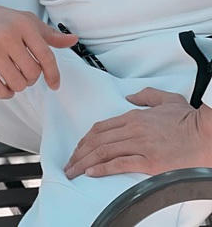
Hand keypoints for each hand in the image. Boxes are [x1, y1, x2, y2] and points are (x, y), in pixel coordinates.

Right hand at [0, 1, 77, 98]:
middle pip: (33, 73)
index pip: (46, 56)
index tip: (54, 84)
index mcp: (23, 25)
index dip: (53, 74)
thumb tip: (73, 40)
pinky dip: (7, 92)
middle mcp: (8, 37)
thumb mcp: (24, 20)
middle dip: (32, 77)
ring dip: (20, 84)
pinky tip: (5, 84)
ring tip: (14, 74)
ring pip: (18, 83)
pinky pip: (1, 91)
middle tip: (24, 69)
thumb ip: (49, 34)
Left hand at [64, 87, 211, 178]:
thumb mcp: (166, 99)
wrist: (205, 134)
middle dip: (79, 153)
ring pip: (104, 151)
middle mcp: (133, 129)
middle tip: (69, 164)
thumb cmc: (189, 120)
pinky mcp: (149, 161)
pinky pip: (120, 164)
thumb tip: (130, 97)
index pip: (101, 127)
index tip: (77, 149)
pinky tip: (91, 172)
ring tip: (73, 171)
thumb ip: (145, 96)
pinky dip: (102, 168)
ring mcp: (140, 145)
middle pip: (97, 140)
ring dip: (84, 162)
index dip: (85, 139)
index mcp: (134, 116)